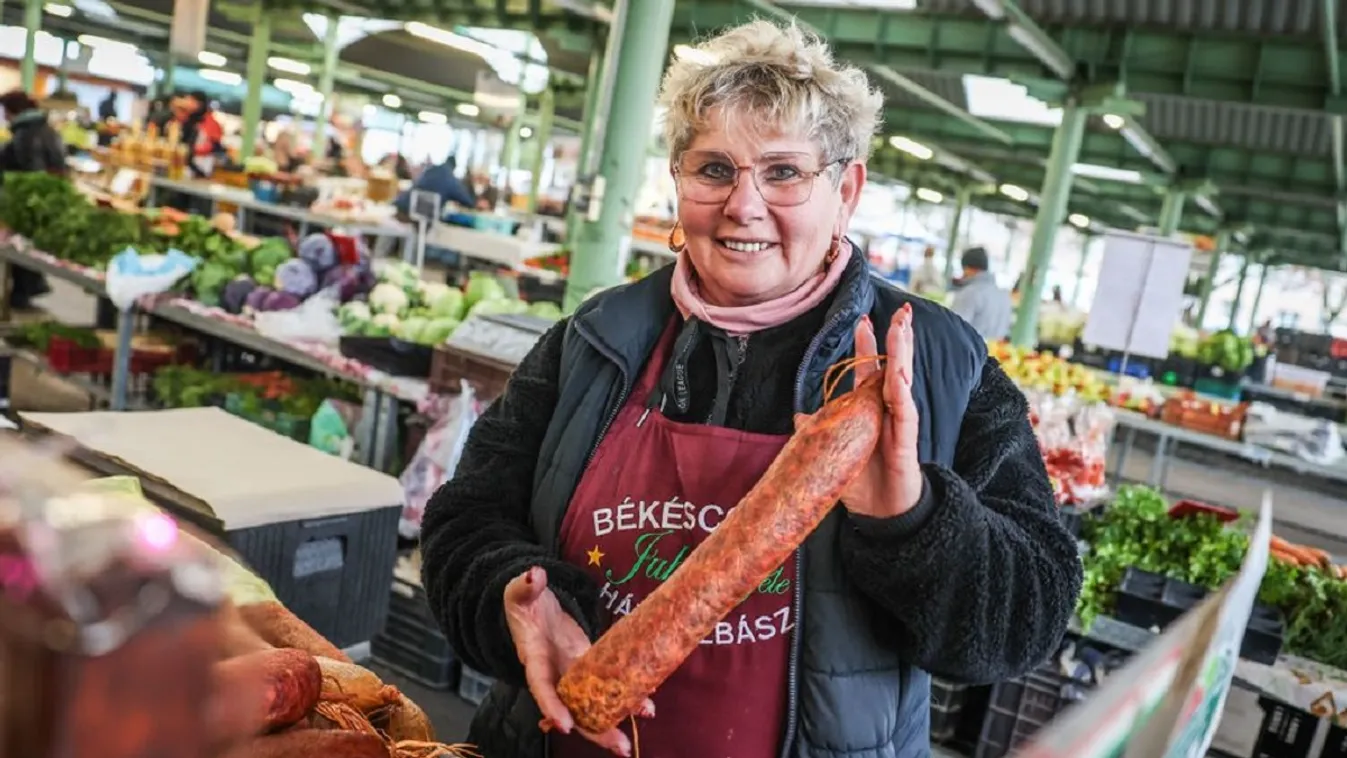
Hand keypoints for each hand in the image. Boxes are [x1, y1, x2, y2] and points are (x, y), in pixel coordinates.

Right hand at [504, 567, 653, 756]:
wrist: (533, 606)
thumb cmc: (523, 601)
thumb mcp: (520, 592)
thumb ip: (526, 586)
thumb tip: (534, 575)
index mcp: (534, 659)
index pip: (541, 687)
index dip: (552, 707)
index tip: (565, 726)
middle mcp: (554, 674)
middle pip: (573, 710)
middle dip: (595, 730)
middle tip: (620, 747)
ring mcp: (573, 673)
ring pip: (591, 704)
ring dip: (613, 720)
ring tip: (637, 733)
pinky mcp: (588, 665)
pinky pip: (606, 686)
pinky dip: (624, 696)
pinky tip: (646, 706)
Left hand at [841, 303, 923, 517]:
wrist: (883, 512)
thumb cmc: (862, 480)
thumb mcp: (834, 451)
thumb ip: (820, 431)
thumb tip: (798, 417)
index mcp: (871, 408)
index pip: (870, 370)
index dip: (868, 345)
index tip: (861, 320)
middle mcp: (888, 410)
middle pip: (894, 366)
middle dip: (897, 337)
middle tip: (901, 310)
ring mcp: (899, 423)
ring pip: (903, 381)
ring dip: (902, 354)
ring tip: (901, 329)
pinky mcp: (906, 441)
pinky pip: (904, 413)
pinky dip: (900, 394)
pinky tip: (897, 376)